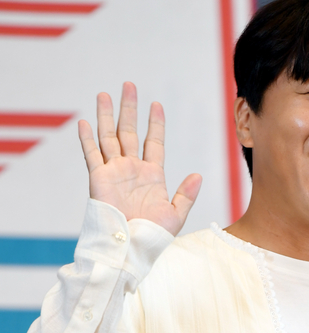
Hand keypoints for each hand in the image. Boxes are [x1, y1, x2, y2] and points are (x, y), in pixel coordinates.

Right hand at [78, 81, 201, 235]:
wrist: (131, 247)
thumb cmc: (154, 235)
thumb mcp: (176, 214)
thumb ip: (186, 194)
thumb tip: (198, 175)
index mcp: (153, 176)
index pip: (154, 142)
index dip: (155, 123)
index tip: (156, 104)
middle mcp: (132, 170)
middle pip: (130, 132)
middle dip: (129, 109)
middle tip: (129, 85)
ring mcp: (115, 172)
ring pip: (109, 137)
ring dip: (106, 115)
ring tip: (104, 94)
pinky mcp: (99, 179)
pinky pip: (91, 155)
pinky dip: (87, 139)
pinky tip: (85, 121)